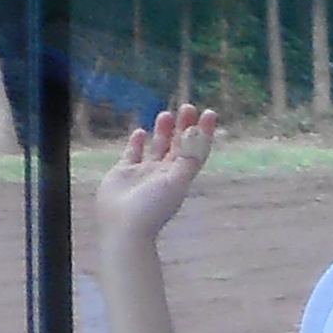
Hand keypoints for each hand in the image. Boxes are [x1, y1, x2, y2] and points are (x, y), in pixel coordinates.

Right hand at [94, 104, 216, 253]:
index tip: (208, 112)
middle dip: (183, 126)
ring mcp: (144, 173)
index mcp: (181, 177)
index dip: (203, 132)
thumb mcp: (177, 182)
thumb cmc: (153, 207)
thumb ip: (188, 158)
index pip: (196, 150)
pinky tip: (139, 131)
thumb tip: (199, 135)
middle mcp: (164, 174)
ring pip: (157, 147)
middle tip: (187, 106)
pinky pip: (132, 154)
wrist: (124, 226)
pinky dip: (137, 142)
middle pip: (178, 145)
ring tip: (166, 113)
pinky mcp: (124, 173)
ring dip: (163, 131)